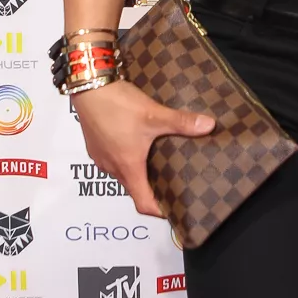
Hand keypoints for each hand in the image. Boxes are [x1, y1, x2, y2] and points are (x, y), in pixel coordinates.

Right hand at [70, 78, 214, 217]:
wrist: (88, 85)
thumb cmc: (118, 104)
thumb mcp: (154, 114)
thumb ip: (181, 122)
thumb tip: (209, 125)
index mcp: (128, 167)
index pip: (142, 203)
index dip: (158, 212)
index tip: (172, 210)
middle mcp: (112, 167)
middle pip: (133, 189)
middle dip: (151, 190)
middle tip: (172, 182)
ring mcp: (100, 156)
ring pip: (122, 174)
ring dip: (137, 172)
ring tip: (157, 162)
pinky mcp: (95, 144)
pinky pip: (112, 160)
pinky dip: (125, 159)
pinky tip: (136, 144)